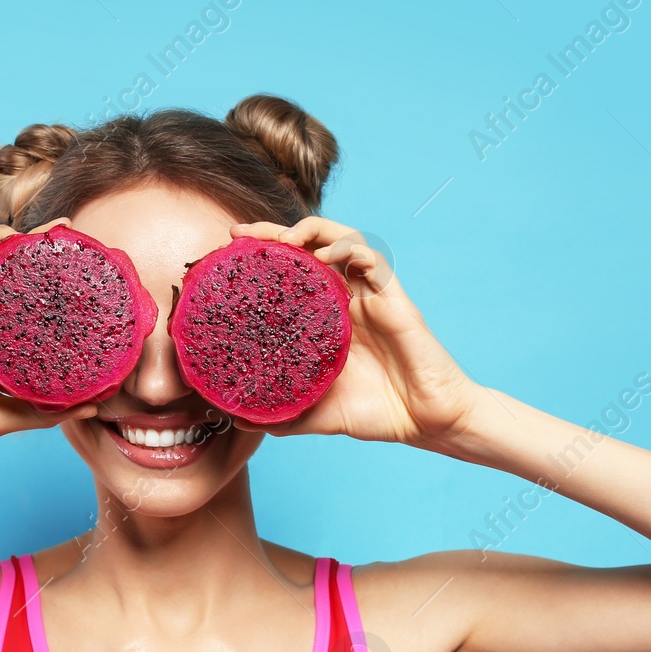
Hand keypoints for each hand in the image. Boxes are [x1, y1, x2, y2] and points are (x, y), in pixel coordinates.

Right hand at [0, 218, 97, 463]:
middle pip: (11, 271)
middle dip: (37, 249)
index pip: (30, 301)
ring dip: (8, 239)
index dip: (55, 282)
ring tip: (37, 234)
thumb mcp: (2, 418)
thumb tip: (95, 403)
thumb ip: (44, 410)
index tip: (86, 269)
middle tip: (68, 232)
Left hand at [226, 216, 481, 451]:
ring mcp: (368, 295)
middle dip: (273, 232)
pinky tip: (323, 259)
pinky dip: (345, 250)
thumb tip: (235, 418)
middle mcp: (344, 299)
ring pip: (338, 240)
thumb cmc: (374, 413)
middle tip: (241, 234)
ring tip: (283, 239)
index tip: (227, 253)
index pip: (289, 274)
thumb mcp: (315, 414)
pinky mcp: (392, 296)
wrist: (423, 421)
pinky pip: (370, 258)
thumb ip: (280, 413)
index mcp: (324, 319)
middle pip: (307, 248)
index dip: (260, 258)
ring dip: (309, 230)